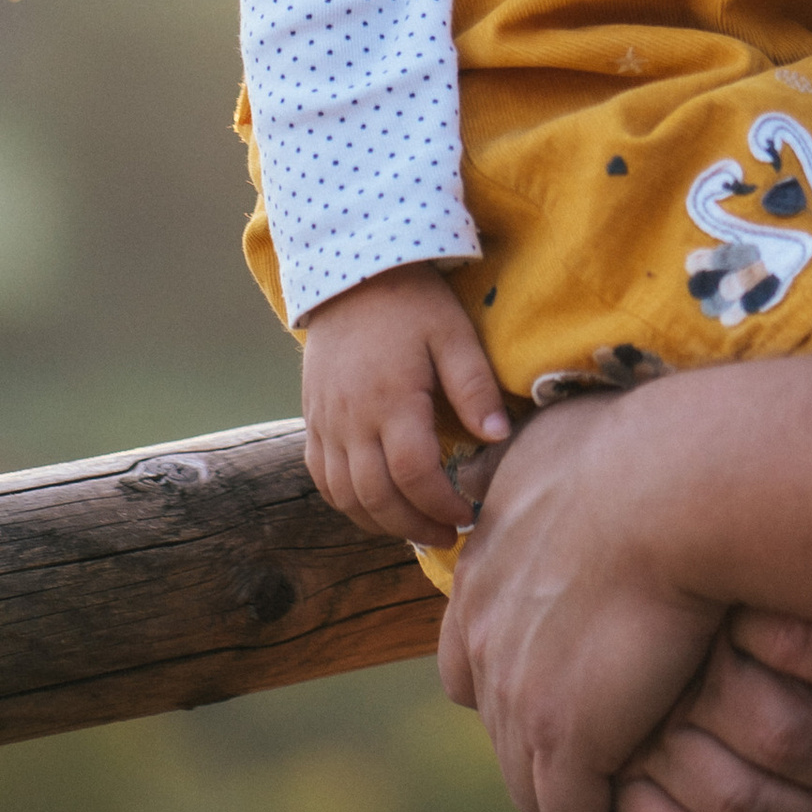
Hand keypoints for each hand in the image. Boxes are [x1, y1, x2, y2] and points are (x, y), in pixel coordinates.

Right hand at [300, 260, 509, 547]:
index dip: (441, 504)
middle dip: (414, 526)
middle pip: (376, 497)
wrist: (352, 274)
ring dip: (381, 522)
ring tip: (417, 528)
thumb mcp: (453, 334)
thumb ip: (474, 387)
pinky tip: (376, 506)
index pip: (413, 474)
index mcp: (391, 400)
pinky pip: (322, 478)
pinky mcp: (313, 420)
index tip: (468, 515)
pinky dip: (348, 502)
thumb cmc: (412, 303)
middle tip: (448, 537)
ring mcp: (326, 423)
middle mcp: (351, 419)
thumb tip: (497, 438)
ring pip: (345, 495)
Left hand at [438, 385, 729, 811]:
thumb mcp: (549, 439)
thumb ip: (516, 462)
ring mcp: (520, 699)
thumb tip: (499, 460)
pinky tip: (647, 795)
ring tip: (633, 775)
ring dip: (578, 783)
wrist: (677, 489)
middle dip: (549, 732)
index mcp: (482, 576)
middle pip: (500, 724)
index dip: (516, 674)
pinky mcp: (568, 744)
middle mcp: (486, 641)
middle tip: (611, 729)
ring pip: (534, 779)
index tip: (571, 671)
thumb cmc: (636, 448)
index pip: (466, 660)